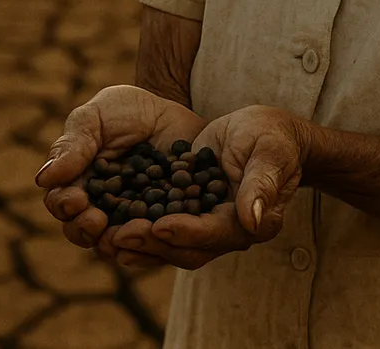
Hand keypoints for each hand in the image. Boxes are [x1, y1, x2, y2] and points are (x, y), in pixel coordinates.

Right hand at [34, 85, 206, 265]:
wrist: (174, 110)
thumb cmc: (126, 111)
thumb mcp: (95, 117)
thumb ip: (72, 146)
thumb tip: (43, 178)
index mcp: (77, 184)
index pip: (61, 204)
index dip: (64, 206)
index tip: (76, 198)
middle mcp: (100, 208)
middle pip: (83, 233)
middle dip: (85, 230)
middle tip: (96, 220)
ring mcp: (132, 218)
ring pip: (117, 245)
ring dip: (115, 243)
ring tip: (123, 233)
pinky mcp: (164, 222)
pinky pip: (155, 243)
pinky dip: (152, 244)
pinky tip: (153, 234)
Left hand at [108, 104, 308, 269]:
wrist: (263, 131)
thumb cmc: (271, 136)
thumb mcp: (269, 152)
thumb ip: (261, 184)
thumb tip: (253, 220)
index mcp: (254, 222)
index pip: (216, 233)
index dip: (187, 232)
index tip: (159, 225)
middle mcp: (228, 232)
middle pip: (189, 248)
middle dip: (153, 243)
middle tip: (120, 233)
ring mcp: (206, 226)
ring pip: (171, 244)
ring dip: (141, 243)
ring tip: (108, 236)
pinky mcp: (189, 214)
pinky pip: (162, 229)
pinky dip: (139, 230)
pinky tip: (111, 226)